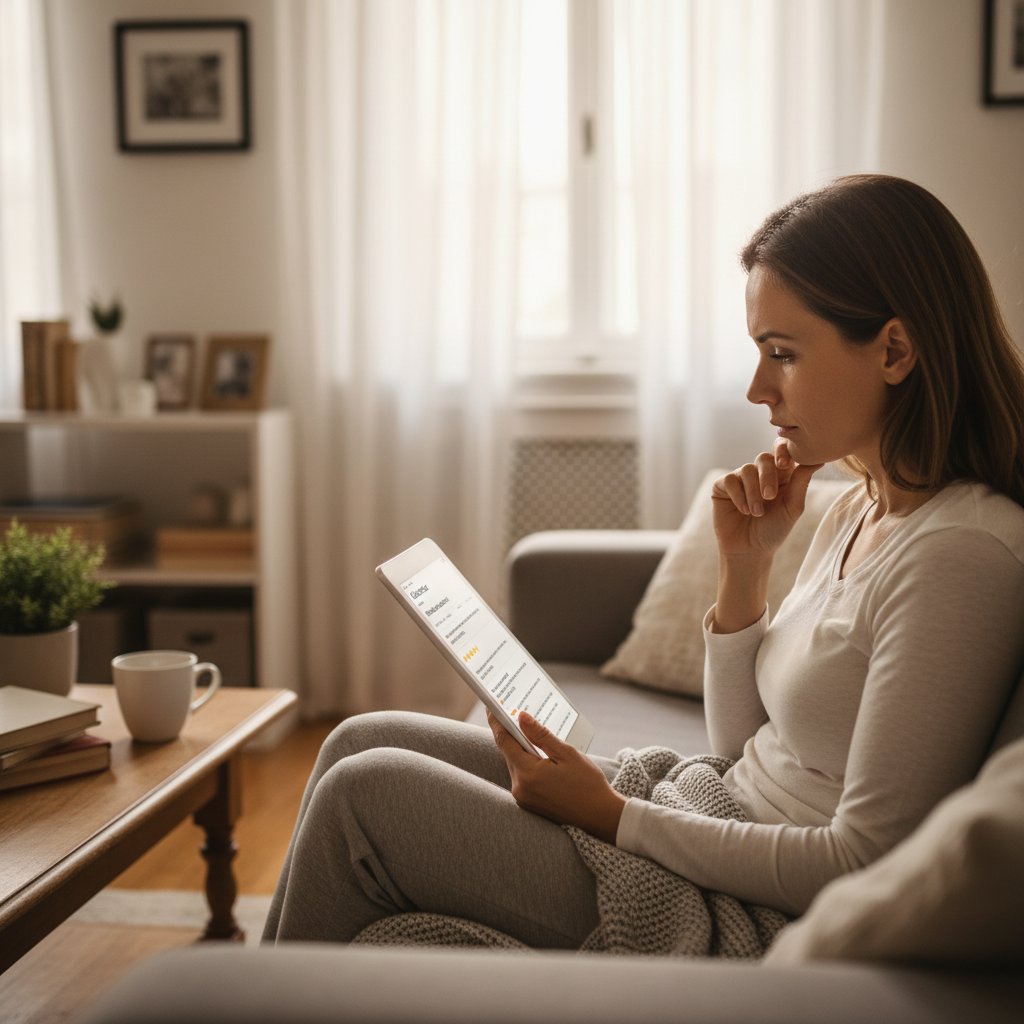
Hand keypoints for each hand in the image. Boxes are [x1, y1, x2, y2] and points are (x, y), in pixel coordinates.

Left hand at [487, 710, 625, 843]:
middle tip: (511, 712)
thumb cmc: (587, 784)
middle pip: (509, 753)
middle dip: (511, 733)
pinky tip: (536, 753)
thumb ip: (541, 735)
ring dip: (520, 748)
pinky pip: (521, 776)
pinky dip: (526, 762)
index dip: (497, 722)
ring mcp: (523, 798)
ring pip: (515, 764)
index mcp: (528, 774)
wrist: (600, 816)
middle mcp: (520, 788)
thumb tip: (521, 717)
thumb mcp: (567, 753)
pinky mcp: (528, 803)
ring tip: (527, 731)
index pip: (505, 741)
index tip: (492, 707)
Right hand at [711, 439, 822, 558]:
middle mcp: (760, 473)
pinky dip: (738, 495)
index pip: (781, 450)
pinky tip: (743, 510)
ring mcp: (740, 478)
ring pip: (746, 469)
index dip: (782, 450)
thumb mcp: (792, 507)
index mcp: (780, 474)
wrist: (750, 550)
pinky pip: (730, 480)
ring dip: (753, 493)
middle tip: (770, 497)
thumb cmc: (774, 530)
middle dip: (768, 477)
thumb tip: (819, 460)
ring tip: (756, 513)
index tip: (784, 464)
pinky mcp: (722, 486)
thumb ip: (801, 482)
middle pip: (763, 458)